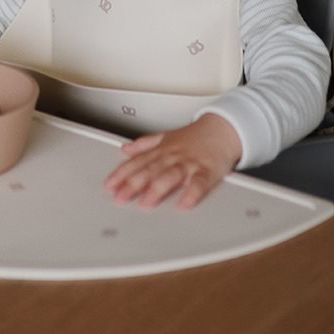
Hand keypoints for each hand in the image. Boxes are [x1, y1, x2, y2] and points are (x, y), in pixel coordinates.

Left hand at [103, 113, 241, 210]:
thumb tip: (125, 149)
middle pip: (150, 170)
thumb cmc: (194, 137)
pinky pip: (200, 183)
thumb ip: (145, 145)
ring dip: (157, 189)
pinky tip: (184, 204)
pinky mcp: (208, 171)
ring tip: (146, 203)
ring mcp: (190, 163)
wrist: (223, 129)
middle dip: (133, 184)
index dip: (122, 174)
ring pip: (171, 175)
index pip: (137, 162)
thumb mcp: (166, 137)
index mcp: (162, 150)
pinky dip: (192, 193)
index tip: (109, 185)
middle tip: (120, 197)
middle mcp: (172, 156)